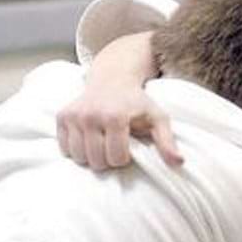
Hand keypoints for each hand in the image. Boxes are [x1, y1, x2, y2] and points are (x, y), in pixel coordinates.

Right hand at [56, 84, 182, 170]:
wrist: (113, 79)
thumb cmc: (138, 102)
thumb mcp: (158, 119)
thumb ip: (167, 142)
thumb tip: (179, 163)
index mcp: (115, 116)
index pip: (116, 158)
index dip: (125, 158)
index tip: (129, 147)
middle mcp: (90, 115)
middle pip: (97, 161)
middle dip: (108, 160)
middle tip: (115, 145)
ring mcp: (74, 115)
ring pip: (79, 158)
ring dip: (92, 157)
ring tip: (103, 143)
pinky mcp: (61, 116)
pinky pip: (65, 149)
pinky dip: (77, 150)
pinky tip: (89, 139)